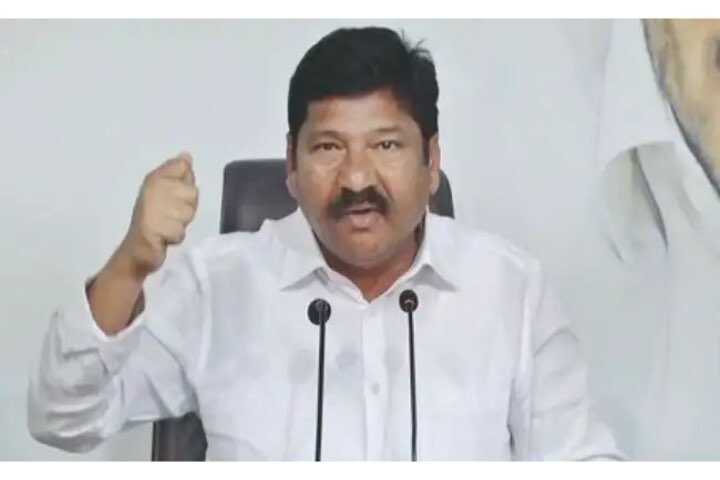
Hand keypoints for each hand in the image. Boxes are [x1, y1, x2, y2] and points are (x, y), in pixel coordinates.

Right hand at [114, 152, 198, 279]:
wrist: (137, 248)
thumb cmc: (153, 219)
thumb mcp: (164, 192)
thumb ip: (177, 174)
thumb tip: (186, 155)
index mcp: (154, 178)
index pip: (183, 167)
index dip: (186, 184)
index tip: (175, 195)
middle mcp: (151, 188)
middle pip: (192, 192)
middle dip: (187, 207)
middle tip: (171, 215)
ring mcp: (151, 209)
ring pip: (188, 212)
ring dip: (181, 223)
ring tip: (167, 225)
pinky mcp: (152, 230)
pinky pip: (179, 231)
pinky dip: (174, 236)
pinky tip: (164, 237)